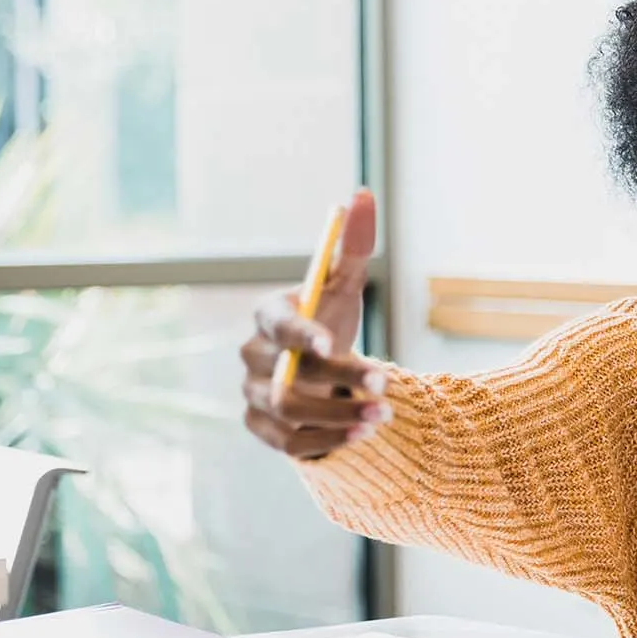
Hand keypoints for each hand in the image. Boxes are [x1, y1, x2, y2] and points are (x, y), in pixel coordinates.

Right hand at [240, 189, 388, 459]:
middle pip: (285, 375)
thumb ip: (354, 246)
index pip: (276, 324)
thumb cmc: (333, 320)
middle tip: (385, 384)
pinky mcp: (262, 429)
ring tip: (384, 415)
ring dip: (339, 416)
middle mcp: (252, 356)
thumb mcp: (345, 285)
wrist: (326, 374)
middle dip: (337, 380)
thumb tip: (361, 195)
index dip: (300, 335)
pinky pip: (289, 442)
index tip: (334, 344)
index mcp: (269, 316)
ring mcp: (253, 395)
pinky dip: (327, 440)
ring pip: (289, 412)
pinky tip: (363, 435)